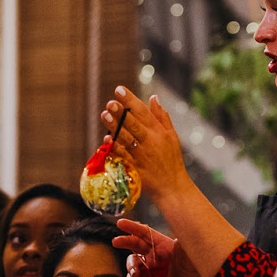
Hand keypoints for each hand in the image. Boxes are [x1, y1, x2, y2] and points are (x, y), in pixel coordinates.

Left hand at [101, 88, 193, 203]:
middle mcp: (150, 142)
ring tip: (105, 115)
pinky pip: (122, 156)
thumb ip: (162, 117)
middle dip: (121, 112)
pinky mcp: (135, 168)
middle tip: (110, 102)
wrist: (172, 187)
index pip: (143, 112)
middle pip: (133, 124)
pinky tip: (106, 139)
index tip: (119, 89)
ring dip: (115, 127)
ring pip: (126, 138)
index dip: (130, 100)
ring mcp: (142, 155)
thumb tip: (153, 97)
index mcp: (158, 132)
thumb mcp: (172, 137)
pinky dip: (114, 148)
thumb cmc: (171, 160)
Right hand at [114, 219, 207, 276]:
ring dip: (131, 268)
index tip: (120, 223)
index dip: (132, 227)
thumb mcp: (189, 250)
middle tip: (116, 242)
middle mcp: (154, 253)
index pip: (144, 232)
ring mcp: (152, 267)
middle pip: (134, 245)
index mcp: (162, 243)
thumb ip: (181, 241)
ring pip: (134, 264)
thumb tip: (177, 232)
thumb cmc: (197, 263)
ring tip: (135, 275)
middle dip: (124, 242)